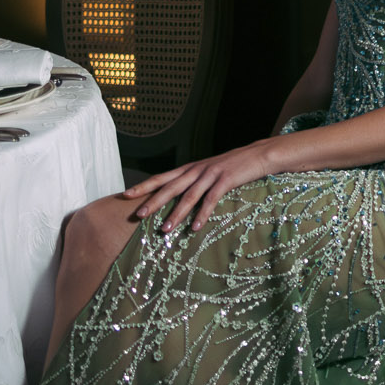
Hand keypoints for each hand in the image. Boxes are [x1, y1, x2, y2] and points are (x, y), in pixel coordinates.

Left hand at [124, 139, 278, 233]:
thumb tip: (178, 199)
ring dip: (176, 214)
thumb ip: (194, 182)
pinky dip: (203, 214)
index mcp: (190, 168)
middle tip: (137, 215)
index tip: (125, 195)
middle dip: (152, 201)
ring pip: (188, 196)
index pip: (161, 177)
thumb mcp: (209, 172)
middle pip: (170, 186)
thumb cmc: (233, 167)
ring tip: (165, 230)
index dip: (143, 186)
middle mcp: (196, 170)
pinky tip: (196, 227)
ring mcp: (211, 174)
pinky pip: (211, 199)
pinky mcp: (226, 180)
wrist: (259, 155)